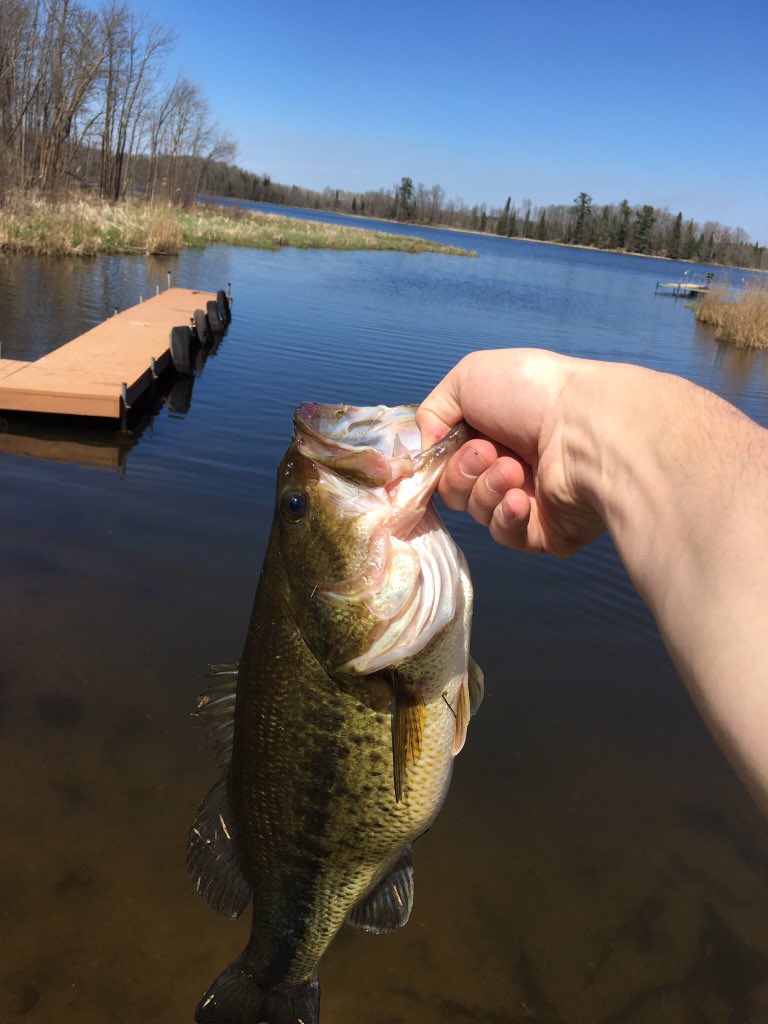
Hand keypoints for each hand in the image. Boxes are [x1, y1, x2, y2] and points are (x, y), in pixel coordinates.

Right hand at [417, 349, 604, 556]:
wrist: (587, 427)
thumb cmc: (531, 393)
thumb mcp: (467, 377)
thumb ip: (432, 411)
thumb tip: (426, 446)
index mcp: (496, 430)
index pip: (448, 458)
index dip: (440, 458)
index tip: (442, 447)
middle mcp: (512, 463)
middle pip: (456, 489)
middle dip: (463, 472)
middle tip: (489, 452)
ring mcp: (530, 499)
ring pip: (479, 512)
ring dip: (486, 490)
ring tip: (514, 470)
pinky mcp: (546, 532)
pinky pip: (507, 535)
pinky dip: (506, 517)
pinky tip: (521, 498)